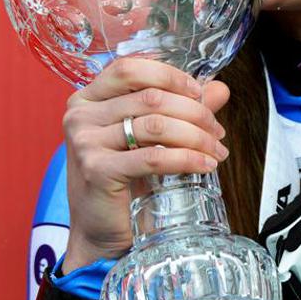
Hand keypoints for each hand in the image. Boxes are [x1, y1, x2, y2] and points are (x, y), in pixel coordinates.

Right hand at [62, 58, 229, 272]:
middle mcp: (81, 114)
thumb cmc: (123, 181)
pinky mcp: (96, 170)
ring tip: (215, 149)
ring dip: (196, 136)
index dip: (169, 75)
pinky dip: (186, 158)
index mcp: (89, 98)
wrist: (100, 231)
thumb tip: (220, 89)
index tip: (199, 91)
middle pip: (150, 97)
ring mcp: (85, 141)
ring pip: (156, 124)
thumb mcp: (149, 138)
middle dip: (194, 111)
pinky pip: (153, 157)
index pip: (130, 68)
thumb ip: (181, 109)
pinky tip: (204, 164)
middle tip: (216, 130)